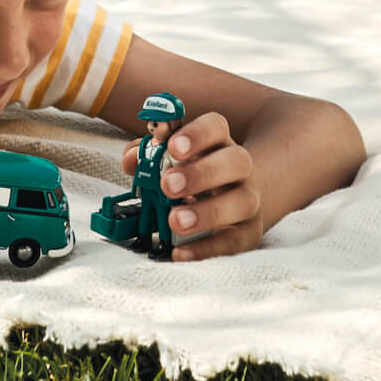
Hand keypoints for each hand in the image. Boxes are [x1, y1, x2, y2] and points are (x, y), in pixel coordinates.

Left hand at [121, 111, 261, 260]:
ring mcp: (248, 200)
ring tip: (175, 221)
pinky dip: (207, 249)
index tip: (173, 147)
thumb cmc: (192, 177)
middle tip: (168, 185)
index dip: (196, 134)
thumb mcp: (171, 162)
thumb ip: (149, 155)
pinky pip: (234, 242)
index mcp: (218, 142)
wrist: (231, 203)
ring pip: (243, 201)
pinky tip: (181, 252)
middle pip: (235, 161)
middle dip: (201, 173)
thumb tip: (131, 160)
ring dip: (208, 212)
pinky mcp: (249, 233)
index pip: (215, 127)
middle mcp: (239, 168)